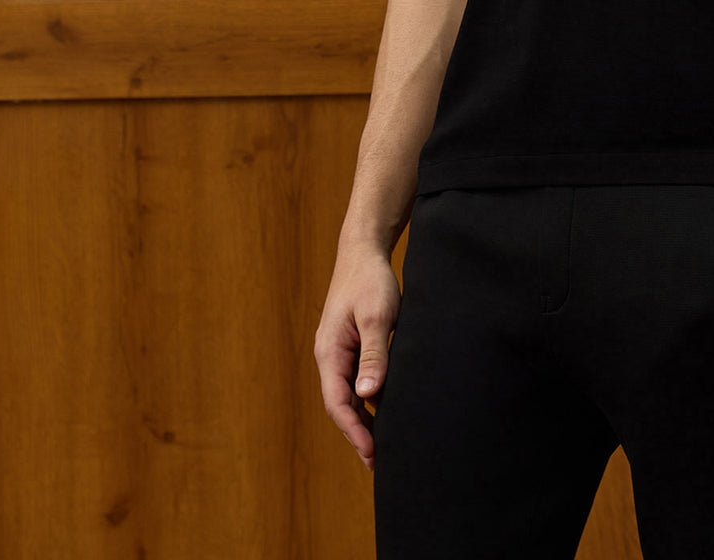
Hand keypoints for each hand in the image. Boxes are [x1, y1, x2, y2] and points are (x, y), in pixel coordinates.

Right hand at [314, 238, 400, 471]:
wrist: (364, 251)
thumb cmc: (370, 281)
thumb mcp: (376, 317)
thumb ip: (373, 355)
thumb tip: (367, 396)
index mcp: (329, 352)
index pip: (337, 403)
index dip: (354, 431)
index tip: (372, 454)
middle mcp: (330, 356)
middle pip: (340, 404)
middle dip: (357, 433)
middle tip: (380, 462)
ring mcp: (338, 351)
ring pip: (347, 394)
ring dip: (362, 419)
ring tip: (383, 446)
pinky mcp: (350, 346)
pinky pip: (355, 380)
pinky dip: (367, 400)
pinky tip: (384, 410)